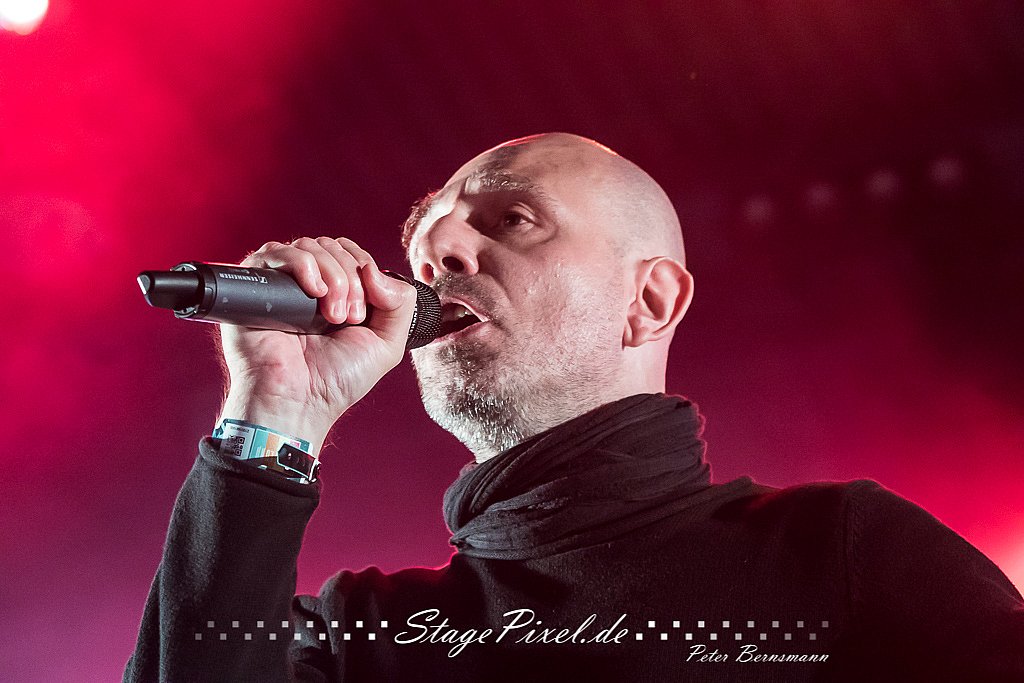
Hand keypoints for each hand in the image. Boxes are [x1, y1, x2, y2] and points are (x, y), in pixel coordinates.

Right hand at [217, 237, 416, 454]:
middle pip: (335, 247)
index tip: (362, 314)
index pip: (354, 254)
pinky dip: (304, 265)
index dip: (365, 272)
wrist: (299, 401)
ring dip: (333, 276)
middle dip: (351, 279)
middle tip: (346, 319)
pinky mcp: (256, 285)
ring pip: (312, 246)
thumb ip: (400, 301)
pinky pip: (278, 252)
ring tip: (329, 316)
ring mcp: (283, 283)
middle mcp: (311, 284)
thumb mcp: (387, 344)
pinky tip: (314, 293)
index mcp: (339, 293)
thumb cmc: (336, 380)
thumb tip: (373, 268)